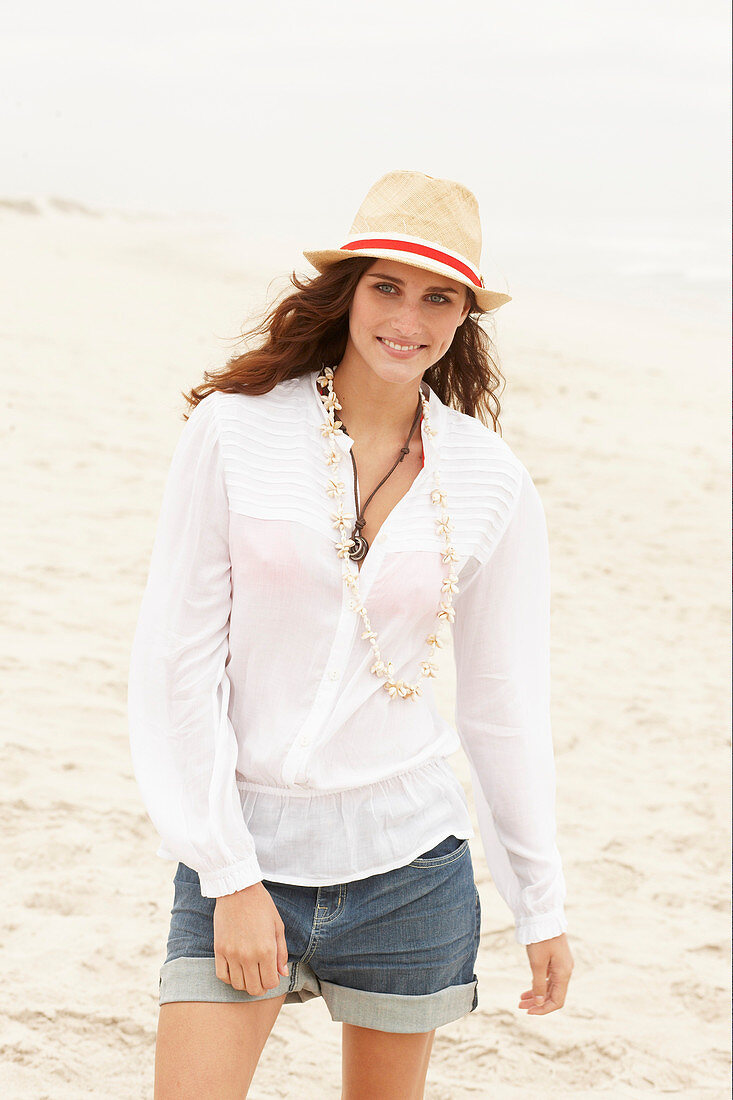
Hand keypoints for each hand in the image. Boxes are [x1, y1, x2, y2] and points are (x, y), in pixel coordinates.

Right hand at [213, 881, 289, 995]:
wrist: (238, 890)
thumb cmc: (262, 906)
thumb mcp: (278, 926)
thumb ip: (281, 952)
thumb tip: (282, 974)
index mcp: (266, 950)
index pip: (270, 983)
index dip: (273, 981)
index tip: (272, 974)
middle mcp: (248, 956)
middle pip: (254, 988)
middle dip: (261, 986)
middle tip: (261, 976)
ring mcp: (232, 954)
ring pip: (238, 985)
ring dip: (245, 983)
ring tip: (249, 973)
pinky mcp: (219, 950)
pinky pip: (222, 976)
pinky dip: (229, 978)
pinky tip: (235, 970)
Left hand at [518, 932, 573, 1013]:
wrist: (542, 916)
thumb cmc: (540, 938)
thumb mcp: (537, 963)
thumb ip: (538, 984)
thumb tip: (539, 1003)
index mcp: (564, 973)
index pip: (557, 1001)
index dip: (543, 1009)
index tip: (529, 1011)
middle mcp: (565, 970)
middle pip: (553, 995)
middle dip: (537, 1003)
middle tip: (520, 1006)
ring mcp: (561, 964)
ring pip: (550, 986)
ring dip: (537, 994)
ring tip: (521, 999)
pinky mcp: (555, 959)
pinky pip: (548, 977)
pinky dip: (538, 984)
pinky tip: (528, 988)